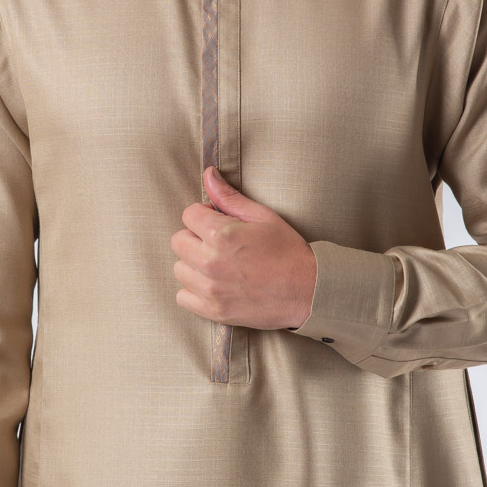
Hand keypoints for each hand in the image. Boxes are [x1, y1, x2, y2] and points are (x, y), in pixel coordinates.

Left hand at [171, 166, 315, 329]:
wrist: (308, 291)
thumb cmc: (288, 251)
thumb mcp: (263, 216)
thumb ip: (229, 197)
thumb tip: (208, 174)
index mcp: (222, 235)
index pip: (188, 215)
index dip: (203, 215)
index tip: (218, 222)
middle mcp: (211, 262)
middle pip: (178, 242)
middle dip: (195, 238)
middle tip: (218, 244)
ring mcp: (211, 289)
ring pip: (179, 269)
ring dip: (193, 265)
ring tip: (217, 265)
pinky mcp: (214, 311)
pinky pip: (182, 298)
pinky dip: (193, 291)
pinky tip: (213, 285)